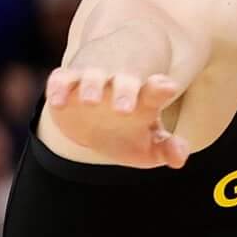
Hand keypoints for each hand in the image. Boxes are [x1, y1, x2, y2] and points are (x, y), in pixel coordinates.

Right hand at [43, 67, 188, 167]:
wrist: (97, 110)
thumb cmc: (131, 128)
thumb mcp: (151, 141)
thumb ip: (167, 149)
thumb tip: (179, 158)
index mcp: (145, 98)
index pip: (156, 91)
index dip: (160, 89)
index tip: (167, 86)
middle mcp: (119, 83)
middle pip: (125, 82)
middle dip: (125, 92)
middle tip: (125, 110)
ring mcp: (92, 80)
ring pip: (92, 77)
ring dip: (92, 86)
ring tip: (91, 101)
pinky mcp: (67, 81)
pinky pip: (61, 79)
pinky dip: (58, 88)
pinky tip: (57, 103)